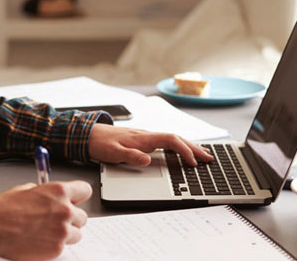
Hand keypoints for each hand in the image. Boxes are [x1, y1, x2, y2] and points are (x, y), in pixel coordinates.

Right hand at [0, 180, 92, 260]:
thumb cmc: (4, 209)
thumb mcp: (27, 190)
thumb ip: (47, 194)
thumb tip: (54, 198)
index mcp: (59, 192)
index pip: (85, 190)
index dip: (78, 196)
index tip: (74, 200)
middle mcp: (65, 211)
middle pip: (82, 216)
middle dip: (71, 218)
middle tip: (56, 220)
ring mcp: (62, 232)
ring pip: (76, 234)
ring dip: (65, 233)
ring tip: (47, 232)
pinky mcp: (56, 249)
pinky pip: (63, 247)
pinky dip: (54, 245)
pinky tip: (39, 241)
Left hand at [88, 124, 213, 166]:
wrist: (87, 134)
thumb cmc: (100, 143)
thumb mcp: (113, 152)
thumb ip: (130, 156)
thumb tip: (147, 159)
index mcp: (143, 138)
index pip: (171, 140)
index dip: (184, 150)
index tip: (193, 162)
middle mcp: (147, 135)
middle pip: (176, 139)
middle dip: (194, 148)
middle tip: (209, 158)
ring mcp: (146, 137)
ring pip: (173, 140)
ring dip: (188, 147)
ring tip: (201, 154)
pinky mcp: (143, 140)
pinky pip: (166, 142)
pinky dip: (178, 147)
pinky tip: (181, 152)